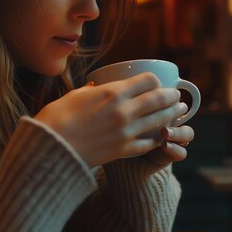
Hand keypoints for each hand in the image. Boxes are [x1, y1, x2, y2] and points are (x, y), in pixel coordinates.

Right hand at [34, 73, 187, 166]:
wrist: (52, 148)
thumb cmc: (56, 118)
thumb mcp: (74, 95)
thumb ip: (91, 91)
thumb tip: (96, 88)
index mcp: (112, 92)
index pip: (148, 80)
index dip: (155, 80)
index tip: (157, 82)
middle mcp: (124, 110)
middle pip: (159, 99)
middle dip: (172, 96)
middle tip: (177, 96)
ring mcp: (126, 132)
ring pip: (160, 121)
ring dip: (173, 115)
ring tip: (180, 112)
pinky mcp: (123, 150)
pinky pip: (149, 143)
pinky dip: (157, 138)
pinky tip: (161, 136)